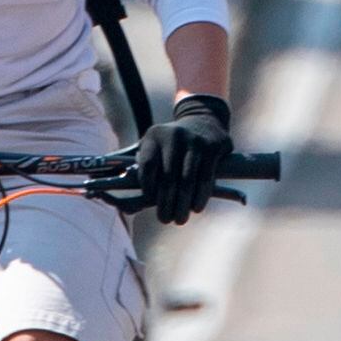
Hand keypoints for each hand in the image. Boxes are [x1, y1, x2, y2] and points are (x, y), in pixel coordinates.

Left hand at [138, 93, 234, 223]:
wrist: (204, 121)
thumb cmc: (173, 145)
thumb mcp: (156, 147)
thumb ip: (143, 171)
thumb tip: (127, 207)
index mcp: (154, 136)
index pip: (147, 166)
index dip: (148, 187)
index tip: (150, 202)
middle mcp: (173, 136)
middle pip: (167, 177)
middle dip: (166, 203)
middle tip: (166, 219)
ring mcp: (195, 141)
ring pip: (187, 180)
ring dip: (183, 204)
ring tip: (180, 219)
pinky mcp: (213, 147)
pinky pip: (205, 177)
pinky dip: (200, 196)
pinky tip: (196, 208)